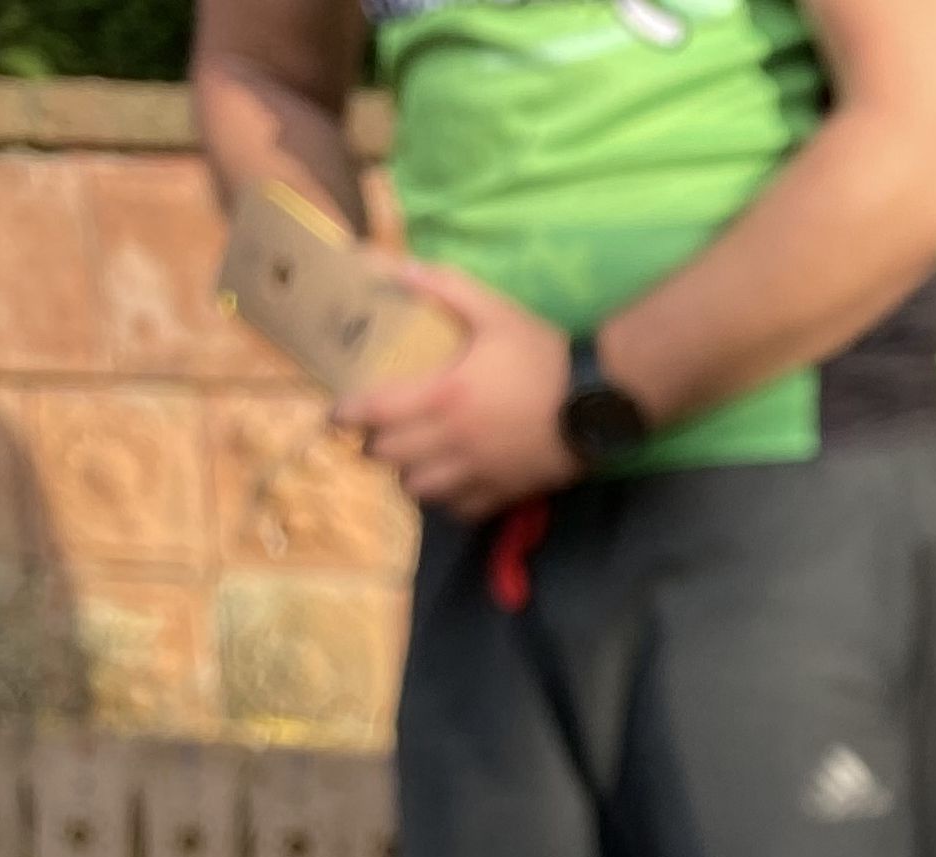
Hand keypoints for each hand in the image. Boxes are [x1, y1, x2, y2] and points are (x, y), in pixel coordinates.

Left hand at [337, 262, 576, 519]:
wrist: (598, 400)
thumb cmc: (543, 354)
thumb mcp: (494, 310)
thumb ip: (443, 287)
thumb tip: (394, 267)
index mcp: (445, 395)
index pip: (376, 412)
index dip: (347, 415)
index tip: (336, 414)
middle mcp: (454, 440)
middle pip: (390, 457)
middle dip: (374, 446)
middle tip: (373, 435)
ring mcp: (479, 471)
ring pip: (420, 490)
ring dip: (407, 475)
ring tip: (408, 461)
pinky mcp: (504, 491)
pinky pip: (459, 509)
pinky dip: (445, 499)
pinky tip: (447, 483)